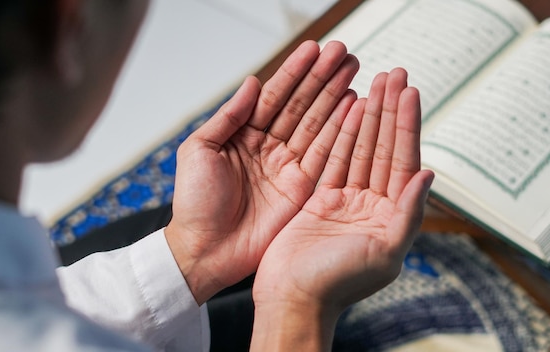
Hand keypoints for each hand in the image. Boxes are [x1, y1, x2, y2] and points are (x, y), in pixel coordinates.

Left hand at [164, 41, 359, 303]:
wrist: (205, 250)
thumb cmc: (194, 203)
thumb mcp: (199, 150)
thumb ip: (228, 116)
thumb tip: (252, 82)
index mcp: (242, 135)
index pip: (274, 96)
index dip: (295, 72)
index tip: (315, 48)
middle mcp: (268, 147)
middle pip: (301, 105)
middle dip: (322, 78)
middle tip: (345, 53)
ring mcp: (287, 167)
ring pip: (317, 125)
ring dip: (336, 98)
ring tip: (355, 72)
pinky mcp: (301, 189)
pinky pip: (325, 156)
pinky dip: (341, 133)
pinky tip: (354, 109)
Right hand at [250, 68, 433, 349]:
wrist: (293, 298)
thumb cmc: (337, 283)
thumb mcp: (383, 251)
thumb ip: (408, 213)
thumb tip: (429, 175)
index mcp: (392, 217)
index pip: (404, 162)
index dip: (407, 125)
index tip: (409, 92)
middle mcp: (373, 206)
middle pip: (383, 149)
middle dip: (390, 111)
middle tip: (393, 74)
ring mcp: (347, 201)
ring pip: (360, 149)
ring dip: (368, 117)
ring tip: (375, 84)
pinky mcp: (321, 200)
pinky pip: (334, 160)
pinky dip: (342, 135)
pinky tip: (348, 111)